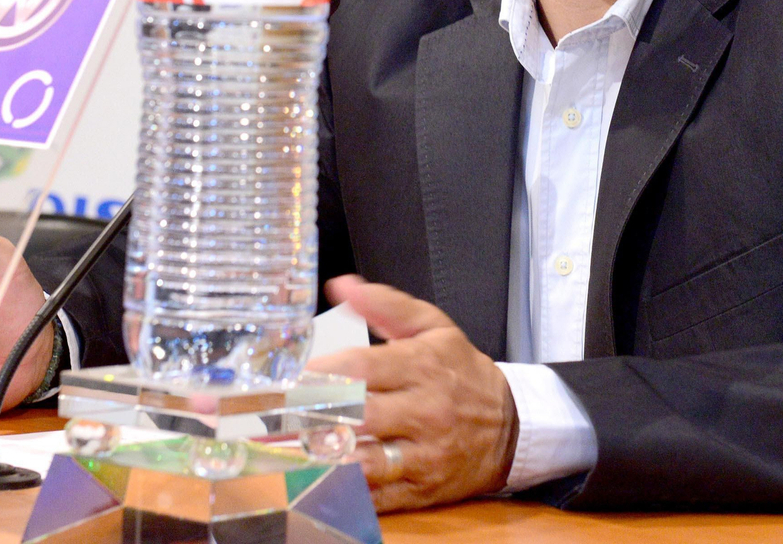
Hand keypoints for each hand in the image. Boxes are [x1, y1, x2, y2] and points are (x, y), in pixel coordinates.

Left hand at [307, 276, 517, 511]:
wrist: (512, 426)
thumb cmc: (462, 373)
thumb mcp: (433, 328)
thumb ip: (386, 305)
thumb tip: (341, 286)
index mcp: (422, 366)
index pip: (362, 367)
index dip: (320, 372)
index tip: (287, 376)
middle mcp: (423, 411)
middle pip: (357, 415)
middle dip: (309, 416)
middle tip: (270, 417)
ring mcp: (423, 455)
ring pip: (364, 462)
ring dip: (321, 459)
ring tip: (284, 452)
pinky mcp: (421, 489)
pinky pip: (376, 497)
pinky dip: (343, 493)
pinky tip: (315, 482)